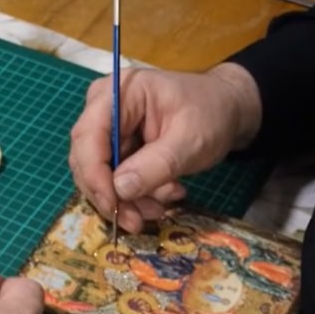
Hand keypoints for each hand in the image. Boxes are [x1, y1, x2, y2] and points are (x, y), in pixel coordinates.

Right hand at [68, 63, 262, 232]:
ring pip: (100, 177)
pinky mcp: (117, 149)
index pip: (88, 136)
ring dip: (129, 200)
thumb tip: (120, 190)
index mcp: (117, 92)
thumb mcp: (190, 139)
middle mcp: (103, 109)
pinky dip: (137, 195)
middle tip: (138, 221)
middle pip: (87, 160)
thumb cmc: (211, 112)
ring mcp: (108, 130)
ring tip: (165, 203)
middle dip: (112, 195)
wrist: (227, 110)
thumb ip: (155, 164)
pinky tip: (166, 192)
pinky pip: (115, 181)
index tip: (113, 205)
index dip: (95, 175)